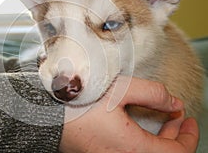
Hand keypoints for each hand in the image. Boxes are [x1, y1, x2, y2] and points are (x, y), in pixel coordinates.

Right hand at [59, 76, 198, 152]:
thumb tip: (174, 103)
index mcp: (132, 148)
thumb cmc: (79, 103)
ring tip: (163, 120)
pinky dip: (144, 142)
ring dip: (160, 140)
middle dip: (176, 137)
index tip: (189, 118)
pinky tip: (140, 127)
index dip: (188, 136)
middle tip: (178, 118)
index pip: (176, 152)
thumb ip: (152, 94)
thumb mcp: (119, 90)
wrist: (47, 115)